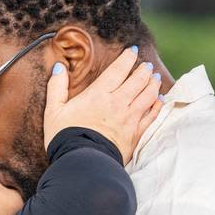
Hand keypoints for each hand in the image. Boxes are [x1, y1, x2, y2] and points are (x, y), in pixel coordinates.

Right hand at [43, 46, 162, 162]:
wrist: (82, 163)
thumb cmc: (65, 137)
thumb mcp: (54, 111)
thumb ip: (57, 87)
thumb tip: (58, 68)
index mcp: (98, 94)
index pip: (118, 70)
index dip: (127, 58)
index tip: (133, 51)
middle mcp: (117, 103)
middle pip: (138, 80)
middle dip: (144, 70)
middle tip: (146, 66)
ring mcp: (129, 119)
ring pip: (148, 96)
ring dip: (153, 84)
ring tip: (155, 78)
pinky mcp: (135, 134)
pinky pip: (152, 116)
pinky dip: (157, 106)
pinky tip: (160, 100)